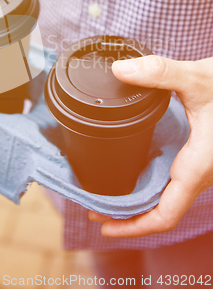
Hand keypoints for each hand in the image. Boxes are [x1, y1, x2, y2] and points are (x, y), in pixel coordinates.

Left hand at [88, 54, 212, 237]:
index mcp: (199, 165)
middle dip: (129, 216)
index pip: (166, 214)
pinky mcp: (200, 155)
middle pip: (162, 210)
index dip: (134, 226)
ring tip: (110, 193)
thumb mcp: (198, 79)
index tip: (104, 227)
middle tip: (96, 210)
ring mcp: (201, 165)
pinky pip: (174, 180)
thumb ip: (161, 73)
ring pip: (168, 196)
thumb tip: (120, 70)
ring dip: (140, 200)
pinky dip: (152, 183)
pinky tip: (136, 168)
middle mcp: (201, 172)